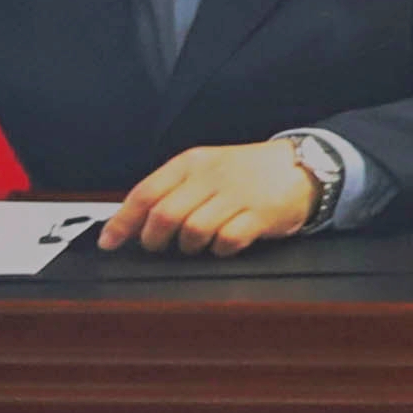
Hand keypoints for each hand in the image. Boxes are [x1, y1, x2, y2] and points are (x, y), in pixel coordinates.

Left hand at [100, 140, 316, 254]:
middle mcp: (211, 176)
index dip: (122, 221)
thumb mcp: (207, 167)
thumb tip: (131, 220)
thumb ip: (172, 189)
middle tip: (159, 245)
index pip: (145, 193)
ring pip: (193, 231)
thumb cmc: (248, 171)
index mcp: (192, 163)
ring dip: (188, 246)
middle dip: (154, 240)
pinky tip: (223, 244)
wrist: (303, 165)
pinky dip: (219, 249)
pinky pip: (226, 240)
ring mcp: (237, 195)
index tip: (110, 242)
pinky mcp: (260, 214)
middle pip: (165, 216)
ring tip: (196, 244)